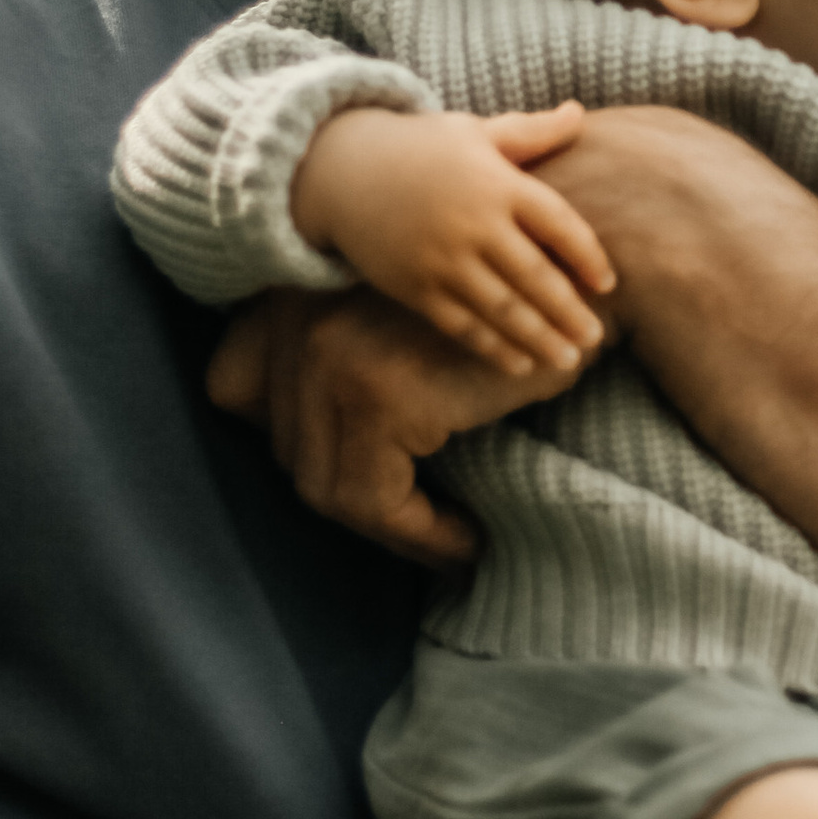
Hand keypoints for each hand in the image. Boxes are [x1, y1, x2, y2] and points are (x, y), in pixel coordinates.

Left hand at [208, 287, 560, 564]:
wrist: (585, 278)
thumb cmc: (515, 307)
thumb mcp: (409, 324)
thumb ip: (348, 361)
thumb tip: (312, 462)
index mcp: (295, 293)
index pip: (232, 387)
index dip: (288, 436)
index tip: (361, 467)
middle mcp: (296, 319)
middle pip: (286, 449)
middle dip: (354, 497)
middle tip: (421, 527)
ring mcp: (330, 356)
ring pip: (327, 488)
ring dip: (390, 530)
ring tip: (447, 541)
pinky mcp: (377, 396)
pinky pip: (375, 502)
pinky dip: (420, 535)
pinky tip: (467, 539)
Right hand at [293, 105, 615, 379]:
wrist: (341, 170)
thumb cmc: (422, 148)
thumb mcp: (476, 132)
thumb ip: (530, 131)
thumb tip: (578, 112)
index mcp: (498, 183)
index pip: (558, 224)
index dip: (588, 256)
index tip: (609, 284)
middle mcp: (474, 224)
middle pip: (535, 276)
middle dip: (569, 312)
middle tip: (596, 338)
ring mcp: (442, 260)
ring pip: (502, 309)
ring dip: (539, 338)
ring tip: (568, 360)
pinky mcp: (415, 287)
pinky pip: (461, 325)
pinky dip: (492, 347)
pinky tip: (520, 364)